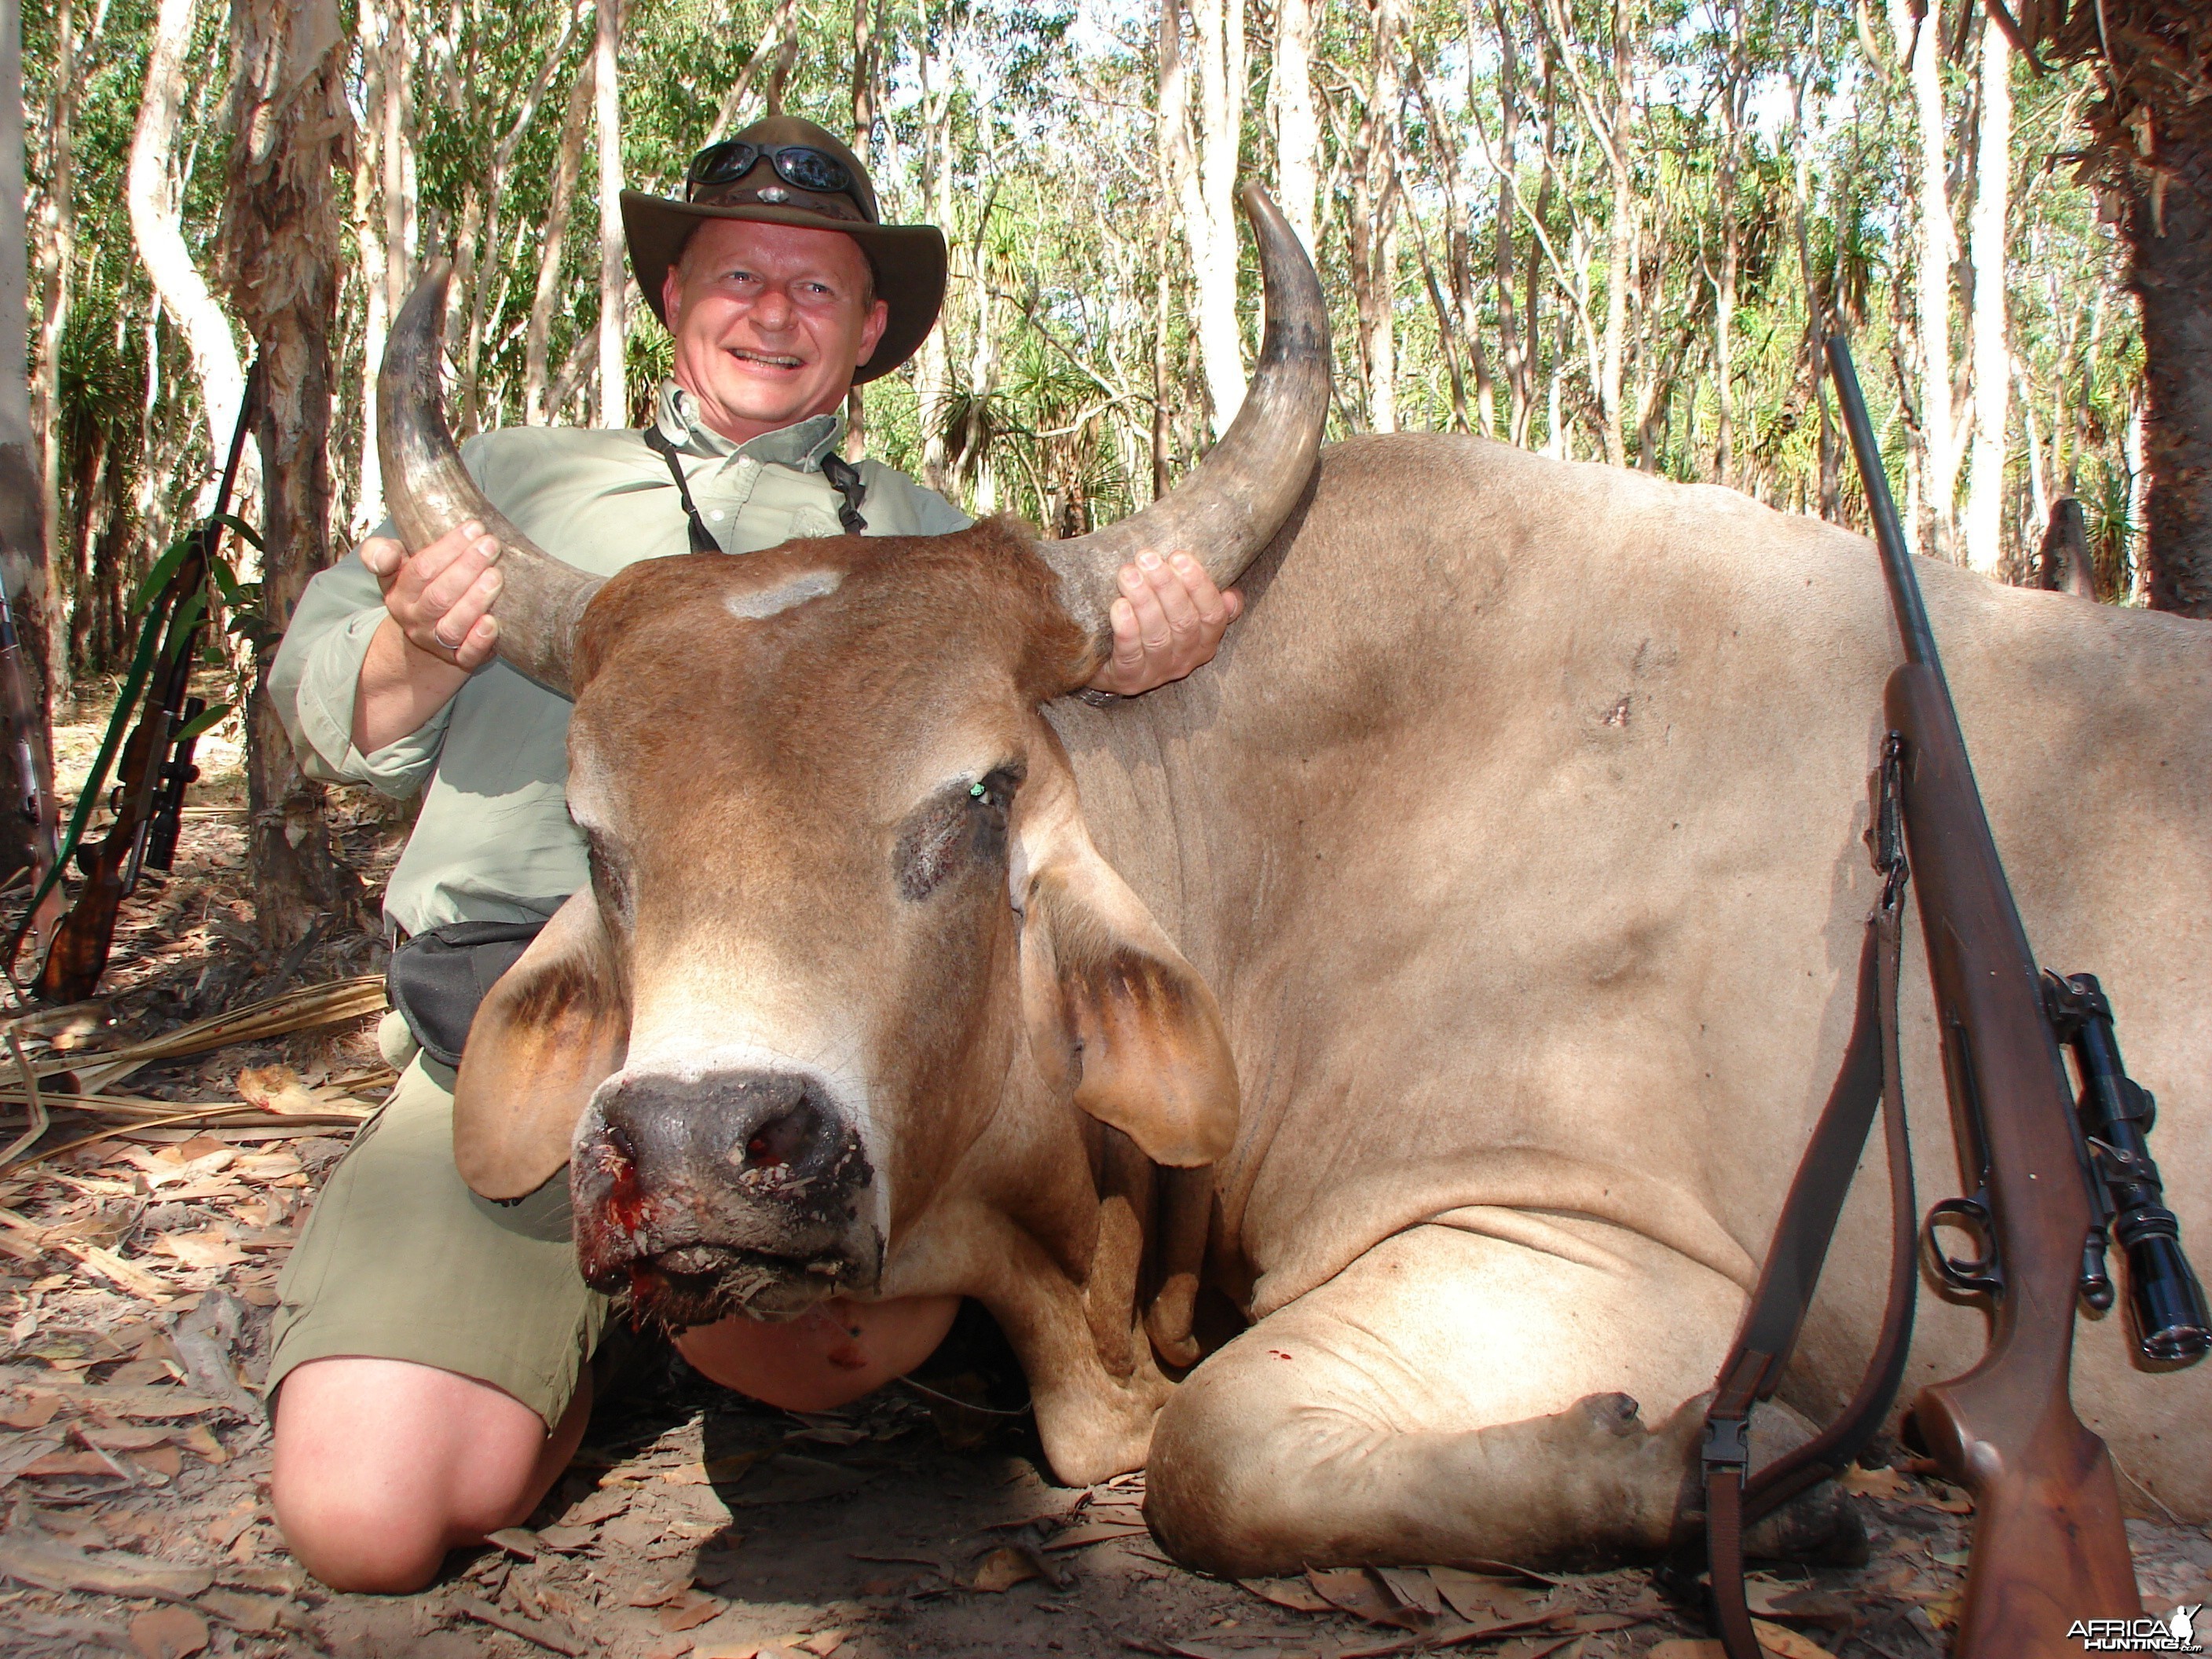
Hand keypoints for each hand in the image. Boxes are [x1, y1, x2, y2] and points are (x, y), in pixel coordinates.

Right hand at [360, 520, 502, 670]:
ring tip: (496, 577)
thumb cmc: (420, 589)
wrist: (425, 634)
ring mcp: (436, 642)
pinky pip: (467, 655)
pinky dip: (480, 640)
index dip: (448, 548)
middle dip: (468, 567)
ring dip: (476, 601)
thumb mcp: (395, 569)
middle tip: (491, 546)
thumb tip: (383, 555)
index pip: (421, 569)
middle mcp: (415, 619)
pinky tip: (493, 623)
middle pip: (439, 595)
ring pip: (453, 625)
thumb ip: (381, 553)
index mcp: (399, 593)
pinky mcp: (459, 659)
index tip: (473, 528)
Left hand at [1086, 550, 1243, 695]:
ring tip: (1129, 574)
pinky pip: (1130, 655)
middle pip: (1184, 622)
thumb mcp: (1181, 613)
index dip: (1198, 585)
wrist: (1111, 662)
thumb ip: (1204, 601)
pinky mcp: (1129, 679)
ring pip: (1157, 636)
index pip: (1213, 614)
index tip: (1179, 556)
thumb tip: (1231, 596)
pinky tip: (1119, 606)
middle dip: (1165, 586)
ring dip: (1143, 601)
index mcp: (1205, 641)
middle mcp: (1185, 659)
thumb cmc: (1149, 627)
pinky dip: (1127, 629)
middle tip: (1147, 558)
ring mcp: (1158, 671)